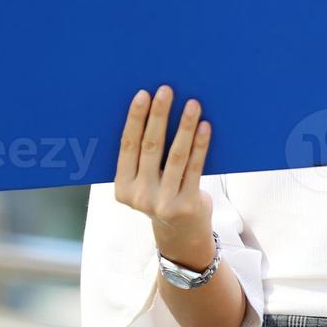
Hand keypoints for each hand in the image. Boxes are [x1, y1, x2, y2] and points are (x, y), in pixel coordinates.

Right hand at [113, 85, 214, 268]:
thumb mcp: (143, 182)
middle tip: (166, 90)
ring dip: (184, 126)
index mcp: (122, 187)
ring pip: (176, 155)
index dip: (135, 119)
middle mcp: (140, 196)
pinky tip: (205, 126)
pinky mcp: (187, 204)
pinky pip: (195, 167)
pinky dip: (201, 145)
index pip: (127, 146)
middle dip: (159, 115)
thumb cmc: (161, 196)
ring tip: (192, 104)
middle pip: (150, 147)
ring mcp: (163, 202)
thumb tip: (153, 109)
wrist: (181, 235)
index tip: (143, 95)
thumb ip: (142, 157)